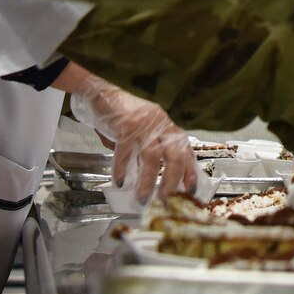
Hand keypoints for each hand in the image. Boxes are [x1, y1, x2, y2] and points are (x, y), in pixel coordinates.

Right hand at [64, 67, 203, 202]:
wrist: (101, 94)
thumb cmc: (122, 115)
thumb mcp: (144, 129)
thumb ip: (149, 148)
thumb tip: (151, 176)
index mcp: (166, 125)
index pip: (185, 149)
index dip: (190, 170)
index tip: (192, 189)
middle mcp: (159, 123)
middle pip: (175, 154)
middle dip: (173, 180)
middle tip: (166, 199)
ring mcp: (143, 124)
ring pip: (152, 157)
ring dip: (148, 181)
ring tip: (143, 197)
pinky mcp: (125, 126)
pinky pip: (125, 152)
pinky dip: (122, 169)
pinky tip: (120, 181)